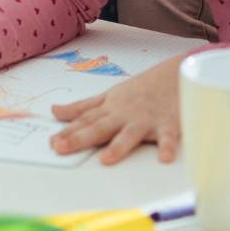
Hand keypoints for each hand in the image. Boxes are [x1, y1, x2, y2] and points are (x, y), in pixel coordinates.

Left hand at [50, 56, 183, 165]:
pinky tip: (164, 158)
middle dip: (80, 138)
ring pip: (131, 134)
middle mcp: (125, 114)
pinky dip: (168, 147)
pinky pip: (169, 138)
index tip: (51, 143)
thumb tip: (55, 111)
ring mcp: (146, 119)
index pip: (85, 121)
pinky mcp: (169, 124)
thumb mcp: (110, 95)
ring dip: (119, 146)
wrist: (177, 71)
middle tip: (61, 148)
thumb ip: (83, 107)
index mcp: (110, 107)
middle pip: (100, 127)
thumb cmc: (143, 87)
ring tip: (106, 159)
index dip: (68, 132)